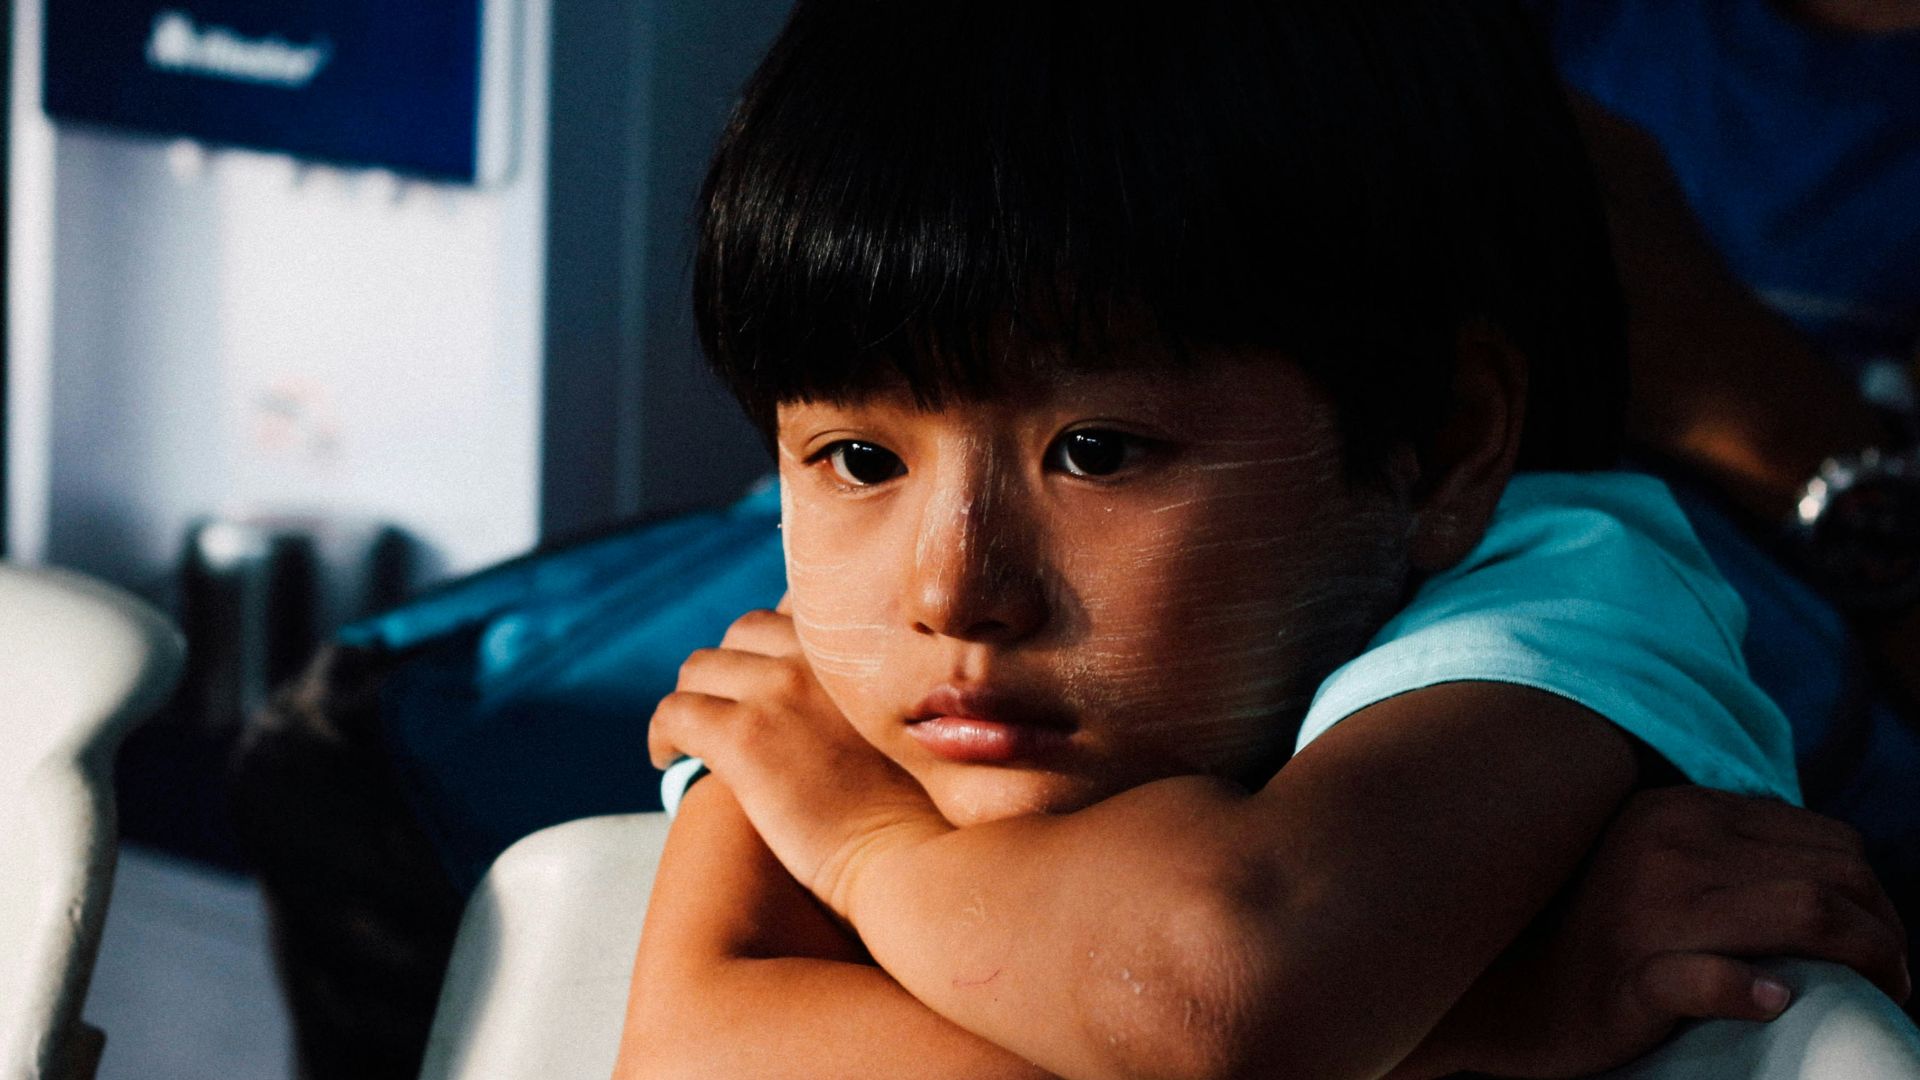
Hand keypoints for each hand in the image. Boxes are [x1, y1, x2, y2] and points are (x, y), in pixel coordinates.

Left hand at [648, 608, 950, 916]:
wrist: (914, 856)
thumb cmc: (926, 811)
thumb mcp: (914, 725)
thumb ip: (882, 694)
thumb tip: (843, 703)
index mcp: (862, 648)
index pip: (798, 609)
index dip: (774, 646)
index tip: (767, 680)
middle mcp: (819, 654)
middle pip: (743, 633)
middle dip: (728, 669)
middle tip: (724, 711)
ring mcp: (778, 690)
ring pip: (699, 669)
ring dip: (693, 699)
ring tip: (693, 738)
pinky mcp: (742, 737)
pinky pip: (675, 714)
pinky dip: (664, 735)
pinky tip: (670, 760)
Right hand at [1426, 785, 1909, 1078]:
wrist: (1504, 991)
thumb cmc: (1598, 936)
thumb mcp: (1657, 867)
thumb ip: (1723, 851)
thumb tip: (1828, 872)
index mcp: (1678, 812)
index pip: (1824, 838)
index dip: (1875, 892)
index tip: (1885, 943)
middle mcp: (1667, 846)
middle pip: (1830, 875)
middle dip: (1888, 931)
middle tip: (1896, 979)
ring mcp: (1647, 910)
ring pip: (1804, 915)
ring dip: (1866, 960)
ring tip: (1881, 995)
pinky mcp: (1631, 974)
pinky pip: (1711, 979)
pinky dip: (1754, 991)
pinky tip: (1775, 1001)